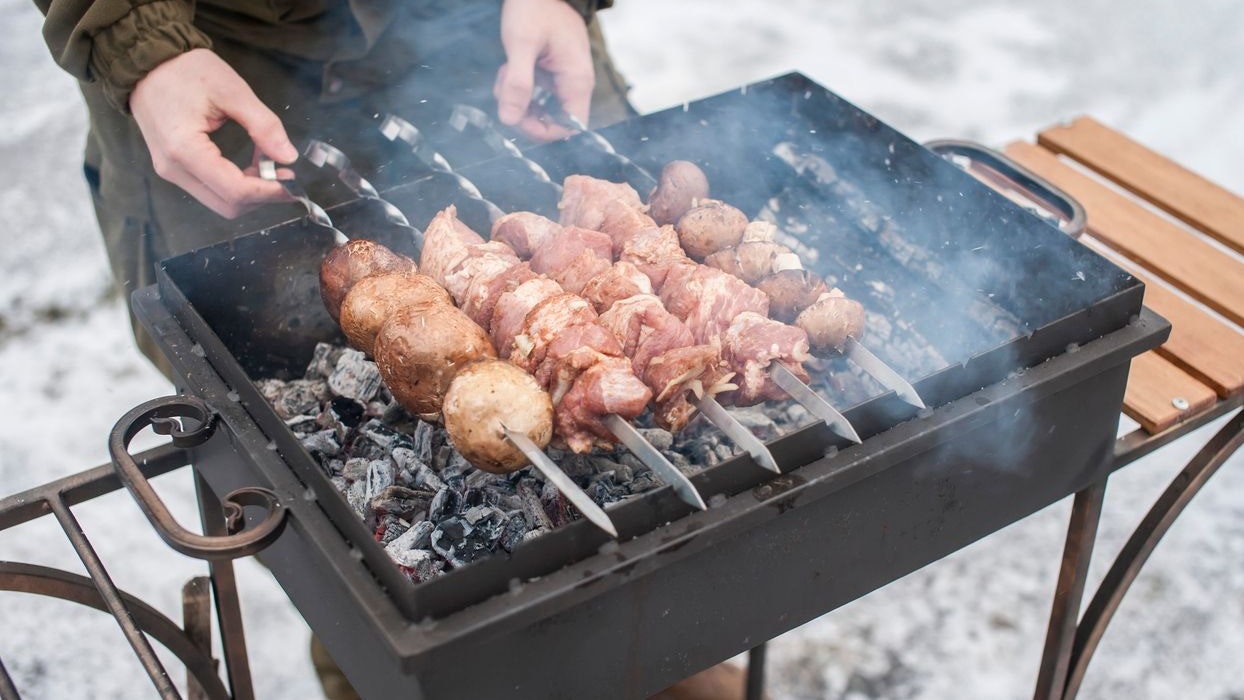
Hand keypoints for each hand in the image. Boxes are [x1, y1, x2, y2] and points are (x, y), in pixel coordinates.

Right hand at [130, 49, 297, 218]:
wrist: (147, 63)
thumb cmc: (186, 71)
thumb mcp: (232, 91)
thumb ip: (263, 126)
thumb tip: (289, 157)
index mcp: (184, 150)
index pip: (235, 191)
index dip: (269, 191)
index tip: (292, 179)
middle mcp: (173, 169)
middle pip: (228, 206)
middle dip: (261, 196)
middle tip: (285, 175)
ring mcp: (171, 172)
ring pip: (219, 201)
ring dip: (250, 192)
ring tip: (269, 167)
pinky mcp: (174, 169)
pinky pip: (210, 189)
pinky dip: (235, 185)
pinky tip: (251, 166)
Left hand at [494, 0, 593, 141]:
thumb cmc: (536, 7)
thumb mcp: (521, 44)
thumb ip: (517, 83)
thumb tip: (509, 120)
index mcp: (577, 81)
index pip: (569, 128)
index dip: (542, 132)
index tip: (517, 118)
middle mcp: (573, 85)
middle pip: (551, 122)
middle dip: (523, 113)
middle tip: (506, 90)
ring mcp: (561, 80)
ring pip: (539, 110)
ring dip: (516, 99)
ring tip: (506, 72)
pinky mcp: (549, 75)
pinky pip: (534, 94)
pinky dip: (517, 87)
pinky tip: (510, 68)